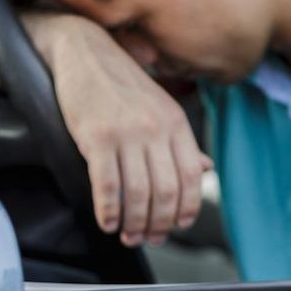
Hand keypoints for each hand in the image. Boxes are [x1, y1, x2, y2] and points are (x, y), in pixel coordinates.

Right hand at [27, 14, 211, 246]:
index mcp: (176, 122)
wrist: (85, 52)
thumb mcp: (161, 107)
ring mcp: (126, 133)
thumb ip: (182, 142)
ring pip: (138, 193)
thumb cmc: (122, 84)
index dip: (187, 207)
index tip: (178, 225)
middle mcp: (155, 128)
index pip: (192, 176)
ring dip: (134, 223)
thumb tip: (206, 169)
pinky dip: (109, 211)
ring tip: (128, 235)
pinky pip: (107, 185)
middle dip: (159, 223)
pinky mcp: (96, 137)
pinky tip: (108, 222)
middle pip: (166, 191)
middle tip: (149, 237)